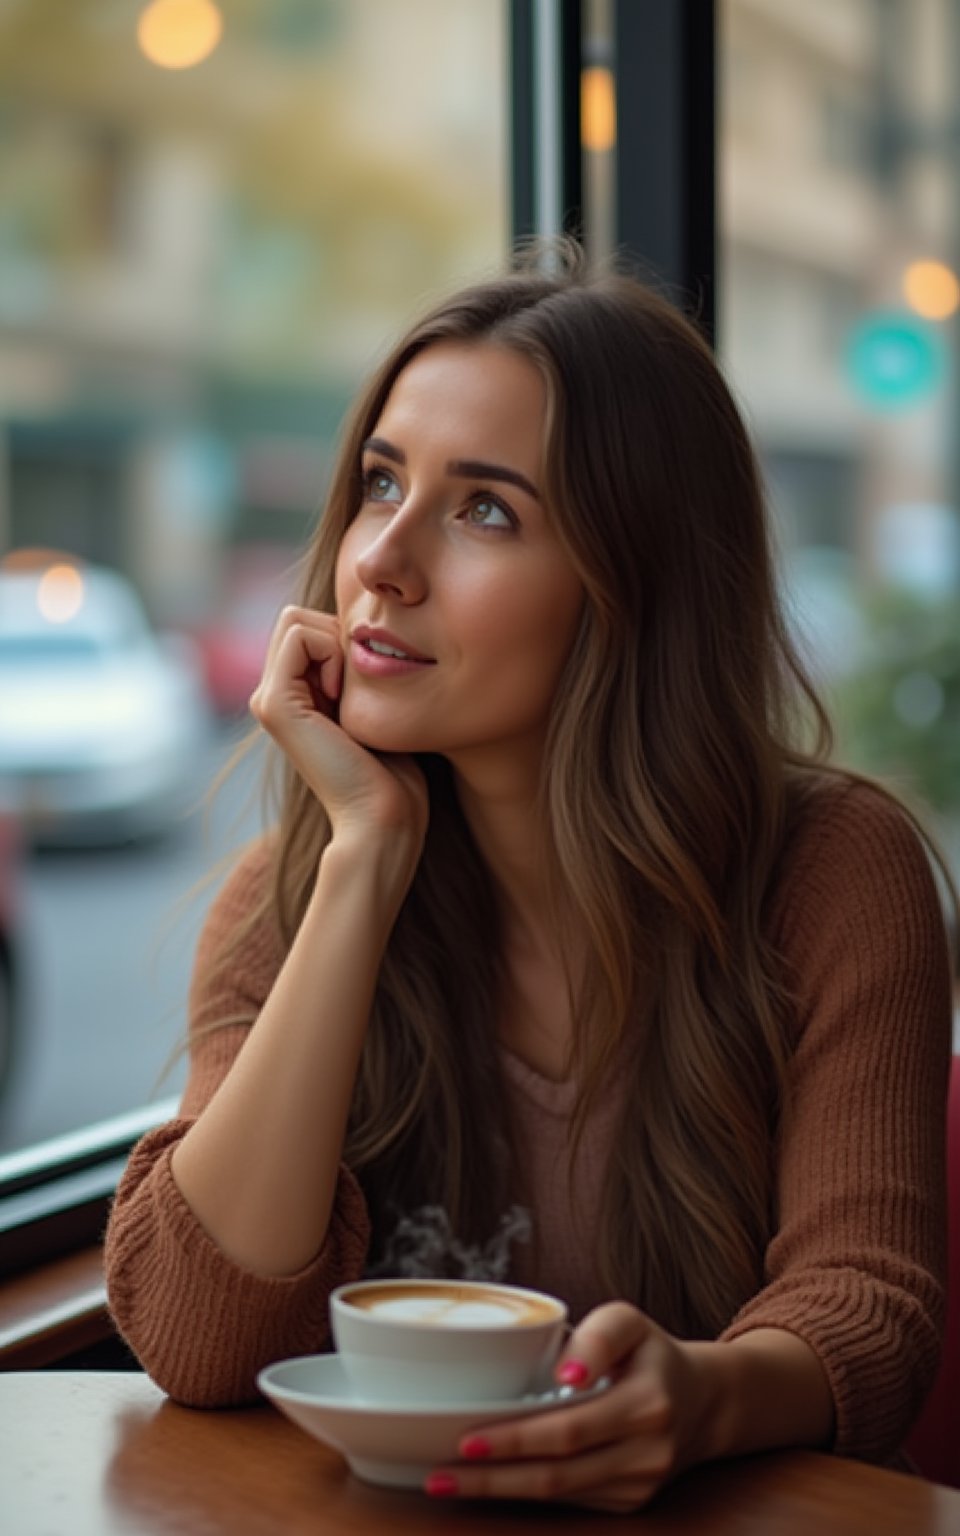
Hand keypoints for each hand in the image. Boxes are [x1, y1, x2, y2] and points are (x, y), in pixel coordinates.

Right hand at [249, 606, 427, 852]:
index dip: (344, 638)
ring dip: (336, 643)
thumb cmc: (394, 771)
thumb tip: (365, 628)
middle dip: (337, 635)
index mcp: (292, 697)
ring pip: (294, 620)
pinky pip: (298, 635)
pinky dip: (331, 651)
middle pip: (297, 617)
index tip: (367, 685)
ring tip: (350, 694)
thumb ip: (358, 671)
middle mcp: (272, 696)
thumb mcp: (375, 707)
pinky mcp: (274, 703)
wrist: (383, 818)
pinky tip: (342, 695)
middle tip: (358, 686)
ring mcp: (267, 700)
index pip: (308, 625)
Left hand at [425, 1302, 711, 1513]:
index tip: (466, 1440)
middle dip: (493, 1478)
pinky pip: (571, 1501)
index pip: (569, 1430)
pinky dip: (527, 1494)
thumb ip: (600, 1334)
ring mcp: (639, 1486)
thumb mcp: (630, 1322)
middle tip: (439, 1474)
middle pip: (557, 1474)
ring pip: (559, 1495)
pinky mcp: (630, 1503)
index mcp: (646, 1405)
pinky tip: (491, 1483)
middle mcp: (647, 1454)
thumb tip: (567, 1370)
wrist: (704, 1402)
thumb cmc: (651, 1353)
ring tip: (447, 1482)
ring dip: (500, 1492)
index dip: (515, 1440)